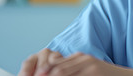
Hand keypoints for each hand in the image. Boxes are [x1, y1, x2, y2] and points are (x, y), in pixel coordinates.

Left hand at [18, 49, 132, 75]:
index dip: (39, 71)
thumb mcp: (88, 73)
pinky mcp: (93, 70)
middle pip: (53, 68)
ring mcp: (88, 64)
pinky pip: (70, 75)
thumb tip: (51, 72)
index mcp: (79, 59)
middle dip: (41, 75)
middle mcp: (82, 58)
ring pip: (59, 71)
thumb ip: (73, 72)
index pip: (53, 63)